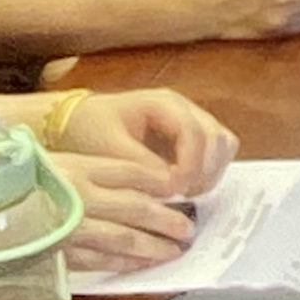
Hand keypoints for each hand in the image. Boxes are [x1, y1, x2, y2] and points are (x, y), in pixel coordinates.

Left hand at [51, 89, 239, 268]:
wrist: (76, 122)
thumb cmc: (88, 129)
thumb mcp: (107, 147)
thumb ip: (139, 165)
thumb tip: (170, 186)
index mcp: (165, 103)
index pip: (196, 133)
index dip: (191, 165)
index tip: (174, 190)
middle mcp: (185, 109)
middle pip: (218, 138)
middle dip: (204, 171)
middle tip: (181, 195)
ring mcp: (191, 122)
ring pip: (223, 146)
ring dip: (209, 172)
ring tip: (184, 193)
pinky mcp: (189, 139)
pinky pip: (215, 155)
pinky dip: (207, 173)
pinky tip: (184, 188)